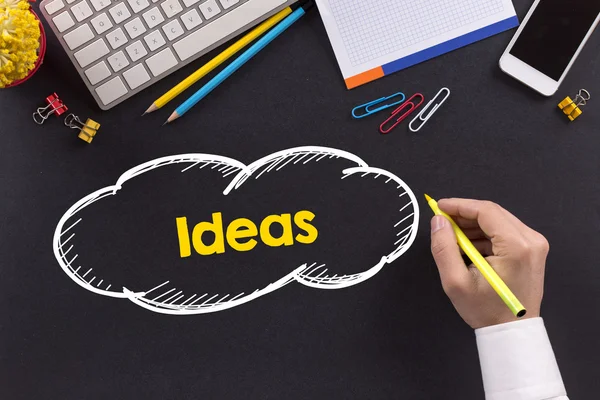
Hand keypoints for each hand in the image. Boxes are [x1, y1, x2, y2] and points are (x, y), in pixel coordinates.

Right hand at [429, 198, 548, 328]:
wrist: (511, 332)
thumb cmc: (486, 311)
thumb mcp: (456, 281)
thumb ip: (444, 247)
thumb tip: (438, 221)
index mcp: (516, 246)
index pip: (486, 211)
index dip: (459, 205)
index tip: (438, 206)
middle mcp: (531, 240)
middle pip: (493, 213)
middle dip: (465, 214)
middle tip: (442, 221)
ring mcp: (535, 245)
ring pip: (498, 220)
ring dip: (474, 225)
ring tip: (453, 238)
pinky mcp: (532, 250)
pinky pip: (505, 231)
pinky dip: (485, 234)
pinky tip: (469, 246)